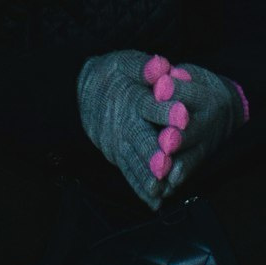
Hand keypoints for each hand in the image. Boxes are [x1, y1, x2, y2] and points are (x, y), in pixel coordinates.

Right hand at [76, 50, 171, 207]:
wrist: (83, 91)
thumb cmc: (114, 75)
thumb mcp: (126, 63)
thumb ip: (144, 67)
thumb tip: (160, 65)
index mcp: (130, 99)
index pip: (148, 105)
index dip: (164, 110)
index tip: (182, 115)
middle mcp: (122, 124)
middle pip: (139, 138)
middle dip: (152, 151)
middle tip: (166, 163)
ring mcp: (117, 143)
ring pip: (133, 160)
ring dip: (145, 175)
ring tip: (159, 189)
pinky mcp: (116, 156)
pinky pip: (128, 173)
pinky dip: (139, 188)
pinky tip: (154, 201)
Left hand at [142, 56, 245, 196]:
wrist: (224, 110)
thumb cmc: (194, 87)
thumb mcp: (188, 75)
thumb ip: (173, 75)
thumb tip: (161, 71)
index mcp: (205, 94)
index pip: (190, 92)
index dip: (175, 90)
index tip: (160, 88)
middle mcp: (209, 120)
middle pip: (192, 128)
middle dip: (177, 134)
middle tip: (164, 139)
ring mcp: (206, 142)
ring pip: (192, 154)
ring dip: (176, 163)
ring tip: (162, 171)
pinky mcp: (201, 158)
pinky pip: (190, 170)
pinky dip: (178, 178)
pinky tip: (166, 187)